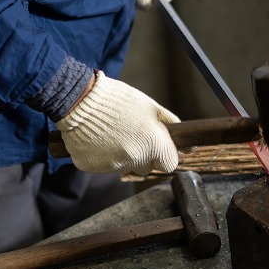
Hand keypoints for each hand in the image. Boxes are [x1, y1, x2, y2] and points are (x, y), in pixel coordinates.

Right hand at [55, 71, 179, 174]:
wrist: (79, 100)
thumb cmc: (118, 100)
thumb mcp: (151, 107)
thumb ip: (171, 127)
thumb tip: (190, 146)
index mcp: (152, 143)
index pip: (170, 164)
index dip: (164, 154)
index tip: (157, 145)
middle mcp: (134, 158)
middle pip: (147, 168)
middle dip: (143, 155)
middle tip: (131, 135)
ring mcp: (113, 166)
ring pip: (126, 168)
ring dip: (122, 155)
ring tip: (112, 134)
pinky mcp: (93, 168)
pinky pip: (104, 167)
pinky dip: (103, 157)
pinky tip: (99, 139)